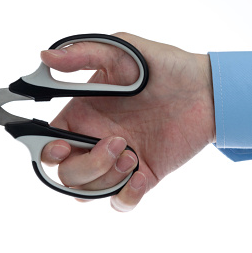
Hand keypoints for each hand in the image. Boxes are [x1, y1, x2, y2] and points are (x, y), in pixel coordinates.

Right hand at [40, 32, 215, 210]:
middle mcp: (96, 140)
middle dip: (86, 165)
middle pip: (67, 174)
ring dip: (105, 179)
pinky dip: (127, 196)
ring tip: (132, 155)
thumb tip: (45, 58)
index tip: (62, 146)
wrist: (206, 90)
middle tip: (118, 142)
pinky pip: (121, 202)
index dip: (48, 151)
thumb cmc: (164, 66)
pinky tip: (142, 175)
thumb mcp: (122, 50)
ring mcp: (120, 160)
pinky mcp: (144, 175)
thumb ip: (83, 54)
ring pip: (88, 192)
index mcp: (83, 114)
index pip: (50, 143)